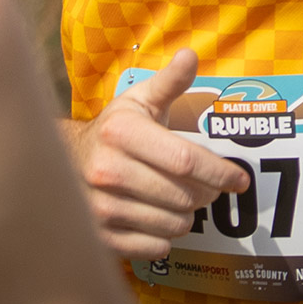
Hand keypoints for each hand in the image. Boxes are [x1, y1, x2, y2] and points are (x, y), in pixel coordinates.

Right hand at [61, 48, 251, 259]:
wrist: (62, 161)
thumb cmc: (114, 129)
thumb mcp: (140, 100)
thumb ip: (170, 82)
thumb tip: (191, 54)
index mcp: (121, 133)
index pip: (185, 160)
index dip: (220, 172)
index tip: (240, 180)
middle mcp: (107, 171)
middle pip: (184, 196)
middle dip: (207, 194)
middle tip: (208, 188)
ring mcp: (100, 208)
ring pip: (173, 225)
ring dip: (187, 216)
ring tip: (179, 199)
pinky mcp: (100, 237)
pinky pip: (155, 248)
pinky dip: (165, 237)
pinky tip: (157, 217)